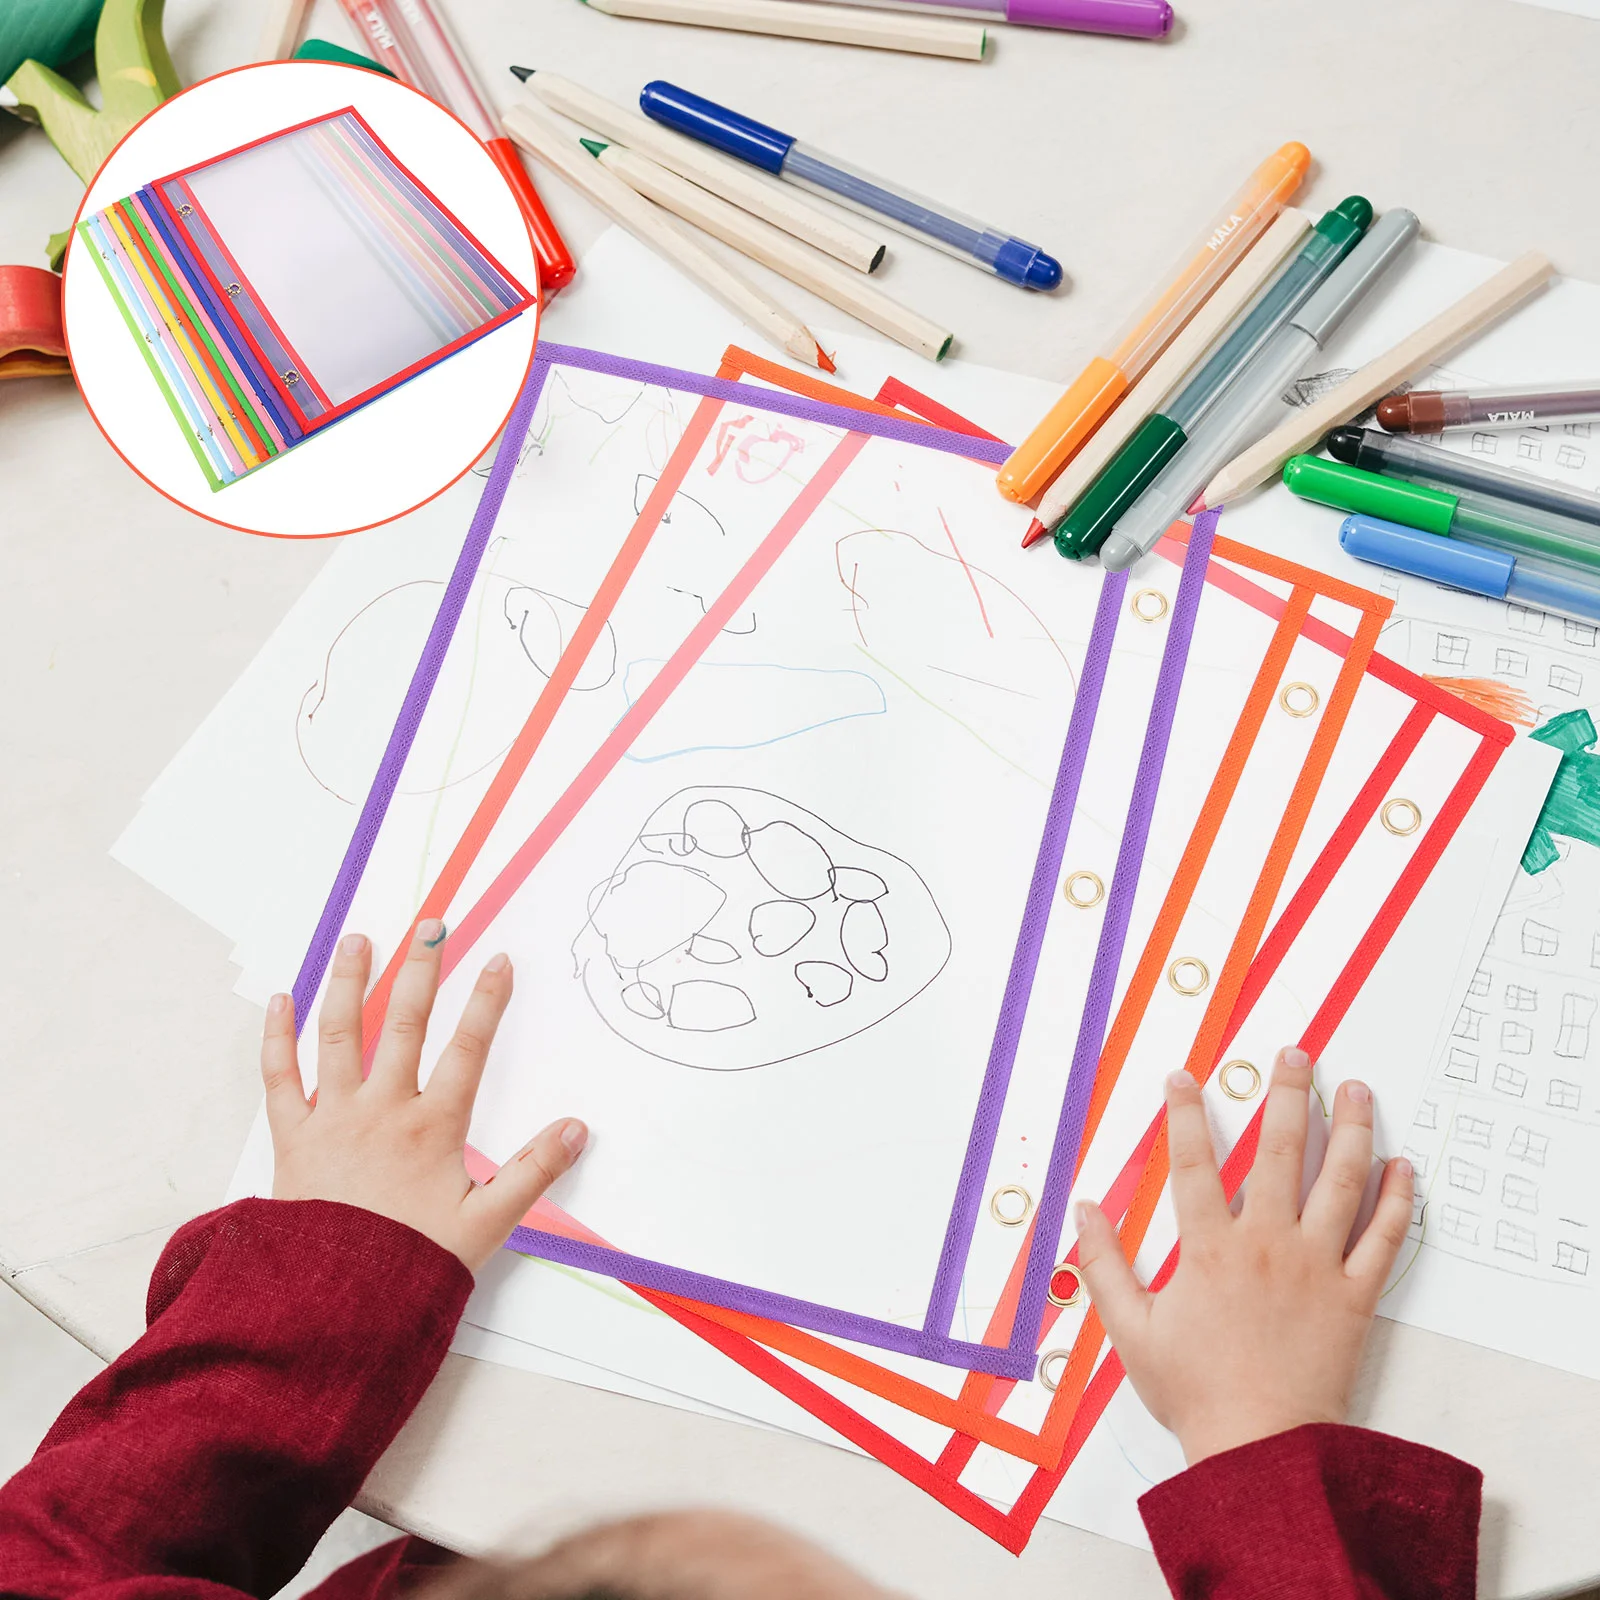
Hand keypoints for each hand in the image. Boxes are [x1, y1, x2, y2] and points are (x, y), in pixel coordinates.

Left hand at [261, 923, 587, 1271]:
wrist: (331, 1307)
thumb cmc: (411, 1265)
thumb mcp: (487, 1224)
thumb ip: (534, 1172)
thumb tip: (577, 1128)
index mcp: (433, 1128)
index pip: (468, 1049)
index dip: (487, 1001)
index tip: (499, 959)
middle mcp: (383, 1111)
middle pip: (403, 1025)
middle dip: (420, 971)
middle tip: (429, 927)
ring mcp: (334, 1119)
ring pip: (339, 1035)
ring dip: (348, 982)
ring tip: (357, 940)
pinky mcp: (293, 1139)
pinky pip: (278, 1078)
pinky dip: (276, 1037)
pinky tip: (281, 1000)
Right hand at [1075, 1047, 1412, 1464]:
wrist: (1262, 1450)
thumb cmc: (1196, 1393)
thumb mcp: (1130, 1330)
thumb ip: (1104, 1265)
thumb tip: (1082, 1209)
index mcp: (1210, 1249)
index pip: (1192, 1162)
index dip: (1185, 1114)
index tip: (1184, 1077)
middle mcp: (1267, 1244)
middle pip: (1280, 1151)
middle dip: (1288, 1095)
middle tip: (1296, 1055)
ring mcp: (1316, 1267)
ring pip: (1340, 1182)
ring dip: (1350, 1130)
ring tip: (1357, 1090)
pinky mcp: (1354, 1297)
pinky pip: (1383, 1240)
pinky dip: (1397, 1201)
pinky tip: (1403, 1167)